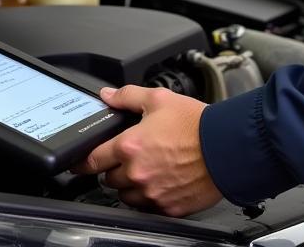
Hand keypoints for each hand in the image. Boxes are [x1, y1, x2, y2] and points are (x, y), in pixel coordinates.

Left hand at [72, 86, 222, 215]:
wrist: (226, 147)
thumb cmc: (196, 123)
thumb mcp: (159, 99)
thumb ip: (128, 97)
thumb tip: (107, 95)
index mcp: (130, 145)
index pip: (93, 159)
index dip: (83, 161)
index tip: (78, 164)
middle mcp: (137, 173)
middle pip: (109, 179)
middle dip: (116, 168)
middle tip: (133, 156)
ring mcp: (151, 193)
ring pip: (127, 196)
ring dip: (131, 185)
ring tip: (150, 168)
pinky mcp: (167, 207)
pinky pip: (148, 206)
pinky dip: (151, 196)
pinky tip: (164, 180)